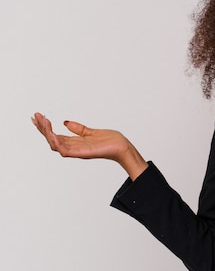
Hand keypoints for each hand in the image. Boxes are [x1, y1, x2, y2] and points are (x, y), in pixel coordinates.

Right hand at [32, 112, 147, 179]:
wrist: (123, 147)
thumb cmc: (110, 141)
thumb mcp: (91, 132)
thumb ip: (78, 129)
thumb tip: (65, 122)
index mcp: (75, 142)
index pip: (55, 135)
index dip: (45, 127)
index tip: (37, 116)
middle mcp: (74, 148)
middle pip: (52, 139)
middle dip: (42, 128)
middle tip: (36, 116)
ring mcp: (77, 151)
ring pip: (55, 145)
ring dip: (47, 133)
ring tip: (44, 121)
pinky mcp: (83, 154)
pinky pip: (65, 151)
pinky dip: (57, 143)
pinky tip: (53, 134)